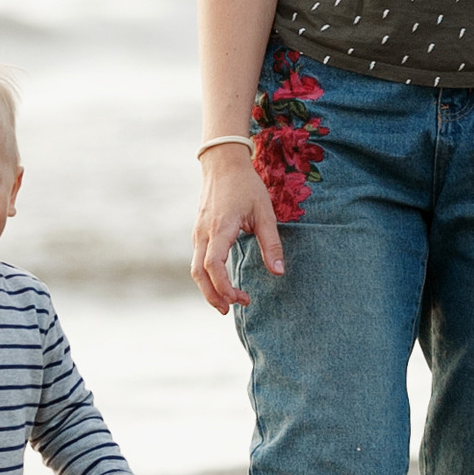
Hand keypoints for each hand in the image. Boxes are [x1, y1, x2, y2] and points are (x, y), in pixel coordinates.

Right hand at [192, 150, 283, 313]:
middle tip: (229, 310)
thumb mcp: (265, 213)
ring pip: (195, 268)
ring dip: (208, 288)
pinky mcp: (198, 232)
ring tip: (227, 302)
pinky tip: (221, 281)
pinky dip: (207, 276)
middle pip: (198, 273)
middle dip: (212, 295)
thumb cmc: (246, 186)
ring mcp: (198, 232)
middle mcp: (203, 233)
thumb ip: (271, 244)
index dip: (223, 286)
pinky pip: (197, 259)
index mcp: (220, 228)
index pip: (213, 265)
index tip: (239, 299)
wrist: (223, 163)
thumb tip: (279, 272)